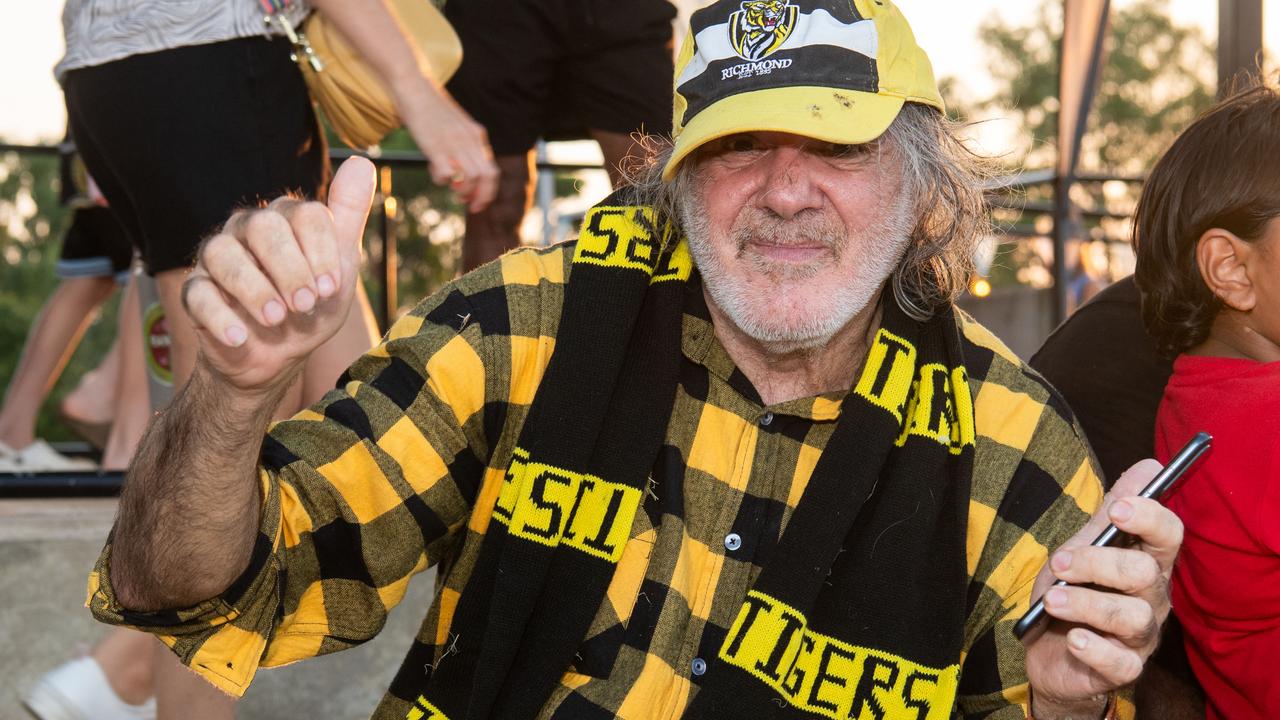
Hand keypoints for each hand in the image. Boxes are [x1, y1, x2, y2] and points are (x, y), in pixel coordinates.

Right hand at [181, 157, 376, 394]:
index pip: (304, 214)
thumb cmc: (311, 305)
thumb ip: (348, 216)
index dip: (320, 251)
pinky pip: (197, 293)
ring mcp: (217, 258)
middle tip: (305, 304)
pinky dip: (219, 317)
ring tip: (276, 320)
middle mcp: (247, 230)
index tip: (330, 288)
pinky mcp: (195, 291)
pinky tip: (240, 338)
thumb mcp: (340, 265)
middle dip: (289, 269)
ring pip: (222, 254)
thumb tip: (362, 163)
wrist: (280, 356)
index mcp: (285, 219)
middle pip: (263, 229)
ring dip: (254, 290)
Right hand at [393, 77, 498, 212]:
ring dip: (464, 191)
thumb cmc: (429, 107)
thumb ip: (461, 144)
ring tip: (454, 191)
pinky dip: (443, 180)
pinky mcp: (436, 146)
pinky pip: (448, 174)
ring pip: (472, 178)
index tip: (478, 202)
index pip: (492, 170)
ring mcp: (454, 143)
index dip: (488, 191)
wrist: (413, 85)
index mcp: (476, 135)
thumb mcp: (454, 125)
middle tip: (471, 206)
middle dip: (482, 197)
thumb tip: (459, 171)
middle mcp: (470, 140)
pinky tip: (435, 173)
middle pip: (487, 177)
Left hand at [1024, 459, 1183, 716]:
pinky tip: (1073, 638)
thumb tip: (1148, 466)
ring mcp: (1141, 637)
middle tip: (1059, 562)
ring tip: (1053, 600)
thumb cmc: (1072, 592)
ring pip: (1132, 616)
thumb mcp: (1083, 547)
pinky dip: (1094, 648)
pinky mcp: (1123, 669)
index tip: (1118, 510)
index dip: (1149, 518)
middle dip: (1096, 563)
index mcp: (1146, 563)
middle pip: (1144, 572)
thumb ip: (1111, 513)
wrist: (1048, 651)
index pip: (1169, 534)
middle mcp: (1152, 599)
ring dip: (1085, 603)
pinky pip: (1121, 664)